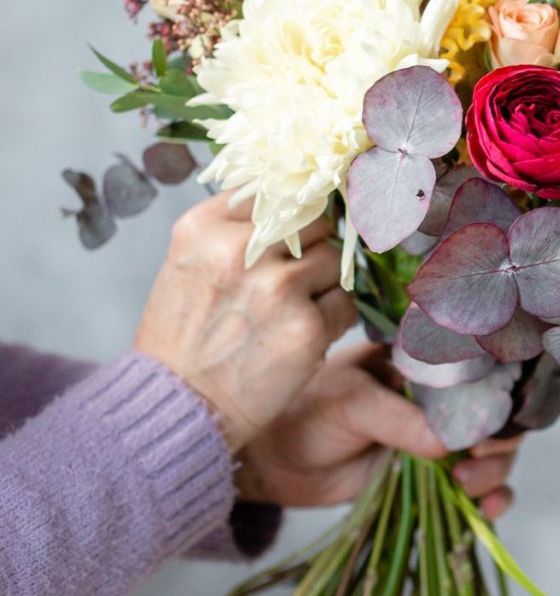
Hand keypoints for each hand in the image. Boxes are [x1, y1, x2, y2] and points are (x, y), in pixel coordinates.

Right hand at [134, 192, 355, 450]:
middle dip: (310, 250)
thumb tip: (301, 194)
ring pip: (334, 260)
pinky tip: (299, 336)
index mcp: (205, 227)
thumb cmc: (188, 333)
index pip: (276, 191)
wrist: (179, 404)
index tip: (286, 237)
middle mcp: (239, 250)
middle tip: (285, 284)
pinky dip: (332, 319)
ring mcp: (276, 288)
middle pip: (314, 222)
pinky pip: (345, 303)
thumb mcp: (192, 261)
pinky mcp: (305, 328)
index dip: (289, 216)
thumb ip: (237, 226)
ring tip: (290, 311)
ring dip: (323, 284)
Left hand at [235, 342, 519, 519]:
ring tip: (469, 486)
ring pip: (492, 453)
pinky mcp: (432, 476)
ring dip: (495, 471)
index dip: (495, 393)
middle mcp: (438, 398)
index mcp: (421, 363)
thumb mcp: (350, 403)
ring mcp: (437, 437)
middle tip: (477, 458)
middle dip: (498, 439)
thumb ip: (396, 419)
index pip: (477, 370)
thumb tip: (448, 443)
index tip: (490, 420)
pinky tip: (487, 511)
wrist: (273, 461)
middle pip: (494, 414)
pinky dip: (491, 499)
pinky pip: (474, 486)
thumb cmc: (305, 411)